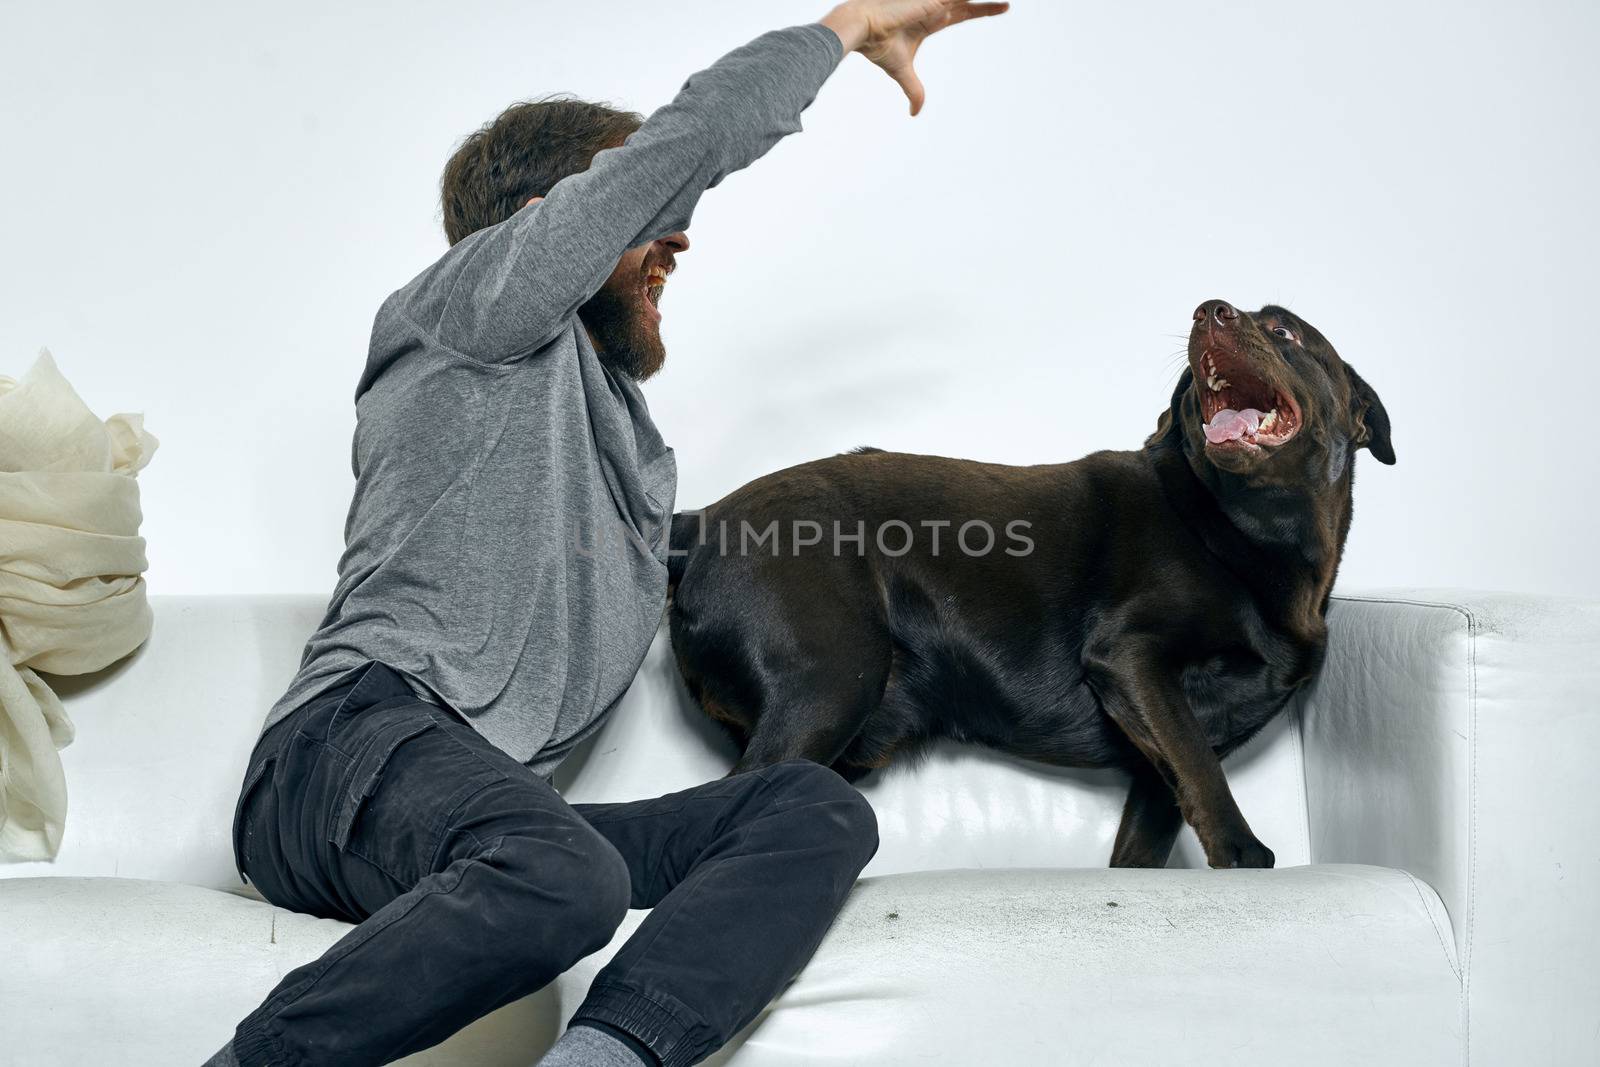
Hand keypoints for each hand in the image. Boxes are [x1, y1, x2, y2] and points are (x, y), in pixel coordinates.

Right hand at [820, 0, 1009, 115]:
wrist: (864, 29)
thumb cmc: (878, 46)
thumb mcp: (903, 72)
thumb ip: (914, 90)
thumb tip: (915, 113)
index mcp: (930, 19)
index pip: (964, 12)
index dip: (984, 10)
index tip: (1004, 7)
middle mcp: (935, 6)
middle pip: (970, 2)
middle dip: (989, 5)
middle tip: (1010, 5)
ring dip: (983, 2)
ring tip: (1006, 4)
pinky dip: (972, 1)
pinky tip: (985, 2)